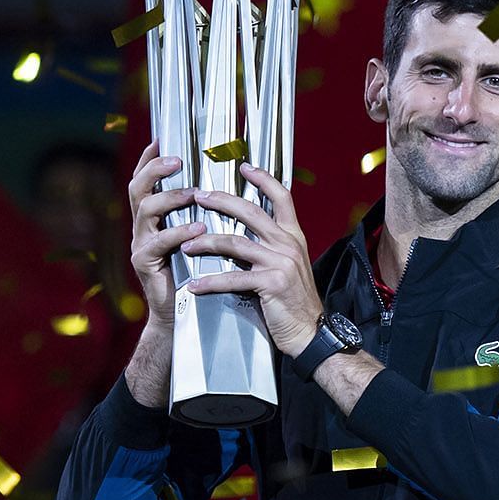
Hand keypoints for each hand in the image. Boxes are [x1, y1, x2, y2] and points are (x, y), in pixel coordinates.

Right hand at [126, 139, 205, 329]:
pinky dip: (179, 232)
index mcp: (155, 217)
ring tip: (193, 193)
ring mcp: (141, 244)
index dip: (150, 159)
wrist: (186, 314)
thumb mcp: (200, 238)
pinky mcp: (145, 263)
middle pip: (138, 188)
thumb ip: (203, 213)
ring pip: (145, 210)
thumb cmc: (199, 272)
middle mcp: (143, 227)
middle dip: (155, 169)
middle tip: (178, 161)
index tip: (162, 139)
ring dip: (170, 198)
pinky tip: (197, 228)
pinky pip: (159, 241)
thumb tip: (226, 186)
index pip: (147, 180)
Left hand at [181, 161, 322, 355]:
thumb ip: (273, 247)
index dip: (263, 179)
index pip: (281, 197)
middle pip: (251, 211)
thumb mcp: (290, 265)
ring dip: (207, 242)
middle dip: (222, 201)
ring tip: (186, 245)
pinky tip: (194, 285)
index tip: (244, 167)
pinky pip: (233, 278)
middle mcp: (289, 244)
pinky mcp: (271, 283)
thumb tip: (247, 234)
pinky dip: (210, 282)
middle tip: (200, 196)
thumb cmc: (296, 302)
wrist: (312, 332)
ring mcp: (281, 262)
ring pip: (236, 242)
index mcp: (294, 236)